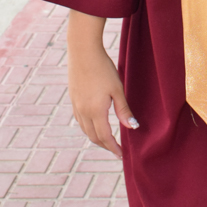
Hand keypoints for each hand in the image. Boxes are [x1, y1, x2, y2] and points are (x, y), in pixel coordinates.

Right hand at [67, 11, 137, 158]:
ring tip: (108, 140)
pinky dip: (89, 128)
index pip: (105, 137)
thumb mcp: (117, 89)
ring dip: (96, 138)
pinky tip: (95, 124)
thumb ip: (123, 110)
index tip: (122, 155)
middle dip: (106, 145)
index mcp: (96, 111)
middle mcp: (83, 112)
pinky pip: (80, 121)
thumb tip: (133, 127)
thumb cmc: (103, 69)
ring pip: (86, 130)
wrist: (83, 52)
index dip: (114, 148)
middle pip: (94, 137)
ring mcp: (76, 106)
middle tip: (116, 150)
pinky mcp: (73, 99)